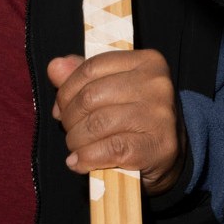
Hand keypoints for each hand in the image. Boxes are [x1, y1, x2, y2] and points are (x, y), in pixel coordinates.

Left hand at [46, 50, 185, 192]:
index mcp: (147, 62)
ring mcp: (159, 114)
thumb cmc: (135, 118)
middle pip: (91, 96)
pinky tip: (80, 161)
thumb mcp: (112, 90)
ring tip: (76, 148)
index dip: (67, 90)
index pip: (91, 68)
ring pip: (96, 123)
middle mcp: (157, 84)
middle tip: (70, 130)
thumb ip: (83, 78)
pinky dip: (87, 158)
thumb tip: (55, 67)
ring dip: (76, 140)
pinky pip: (108, 149)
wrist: (168, 153)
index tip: (61, 108)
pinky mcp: (156, 145)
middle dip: (70, 118)